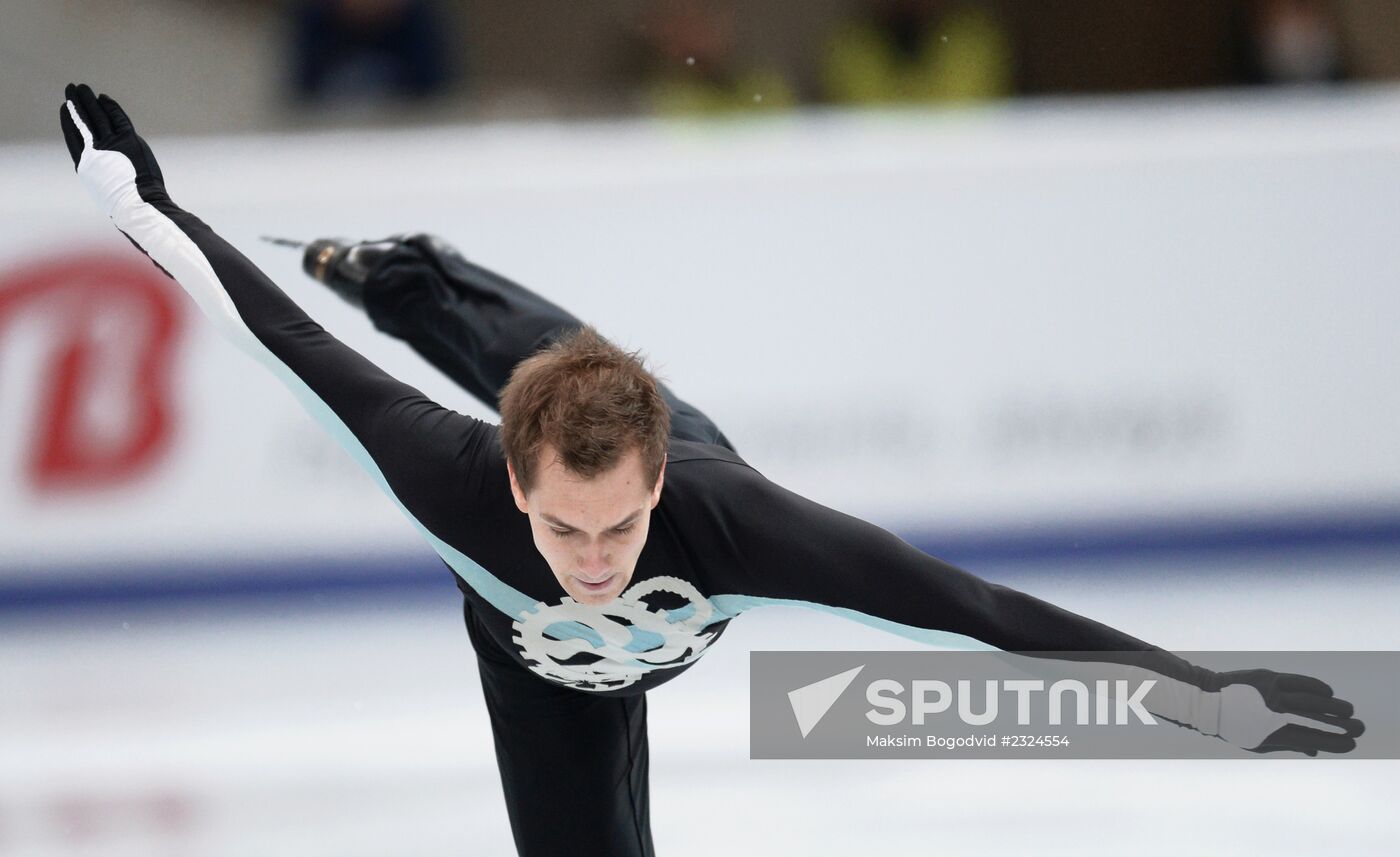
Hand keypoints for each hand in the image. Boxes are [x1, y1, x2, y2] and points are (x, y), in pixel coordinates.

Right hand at [60, 83, 168, 217]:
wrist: (138, 207)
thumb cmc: (124, 205)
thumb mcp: (103, 189)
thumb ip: (101, 171)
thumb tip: (106, 164)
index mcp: (85, 166)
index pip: (74, 137)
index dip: (68, 121)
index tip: (65, 107)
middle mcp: (94, 152)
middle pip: (82, 122)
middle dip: (76, 104)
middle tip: (70, 89)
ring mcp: (111, 145)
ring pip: (97, 116)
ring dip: (89, 100)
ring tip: (81, 87)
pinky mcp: (129, 140)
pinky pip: (118, 119)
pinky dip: (110, 107)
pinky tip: (103, 98)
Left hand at [1214, 669, 1363, 755]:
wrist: (1207, 700)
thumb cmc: (1233, 727)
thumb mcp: (1257, 744)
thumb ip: (1286, 745)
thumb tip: (1314, 748)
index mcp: (1274, 733)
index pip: (1314, 739)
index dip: (1335, 743)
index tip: (1351, 744)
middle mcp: (1276, 712)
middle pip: (1318, 719)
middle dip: (1343, 724)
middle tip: (1358, 727)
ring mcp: (1273, 693)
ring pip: (1313, 698)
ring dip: (1335, 704)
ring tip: (1349, 710)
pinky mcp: (1269, 677)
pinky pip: (1299, 680)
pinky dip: (1316, 686)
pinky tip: (1327, 691)